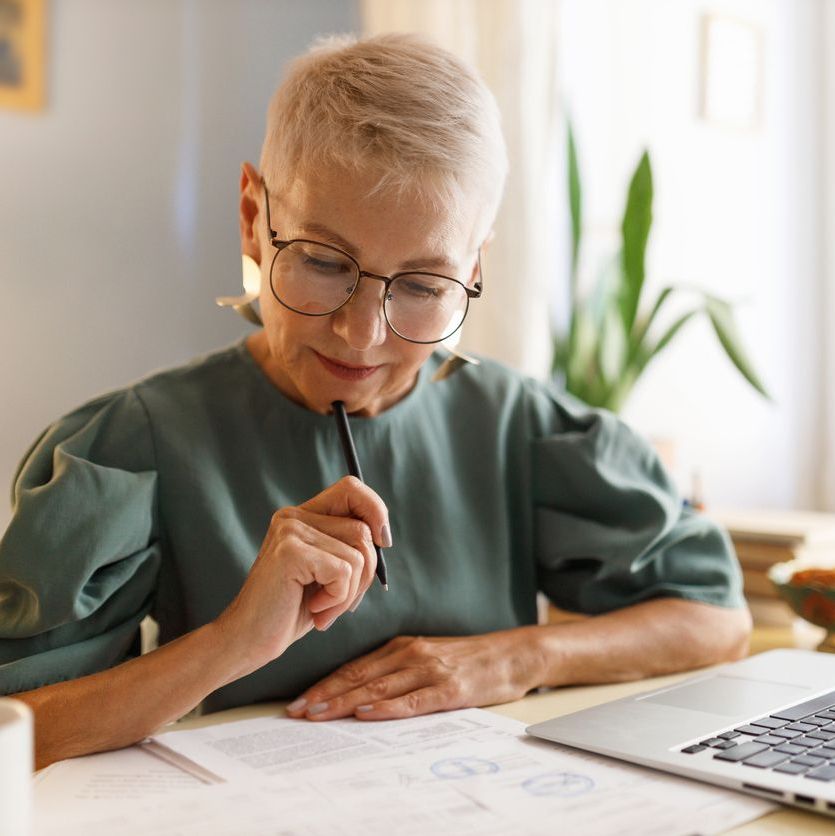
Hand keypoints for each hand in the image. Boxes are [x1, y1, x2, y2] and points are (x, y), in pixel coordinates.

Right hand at [214, 476, 388, 676]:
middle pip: (363, 529)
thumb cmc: (290, 610)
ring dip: (350, 592)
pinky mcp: (291, 552)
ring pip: (358, 553)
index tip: (383, 544)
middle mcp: (293, 516)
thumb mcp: (327, 573)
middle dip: (365, 574)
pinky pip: (344, 571)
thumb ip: (349, 547)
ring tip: (323, 609)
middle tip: (338, 602)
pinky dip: (338, 599)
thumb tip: (383, 535)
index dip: (376, 510)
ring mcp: (290, 531)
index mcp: (302, 515)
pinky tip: (314, 609)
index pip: (351, 489)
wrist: (247, 640)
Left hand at [285, 628, 543, 720]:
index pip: (354, 667)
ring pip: (378, 688)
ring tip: (317, 714)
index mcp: (402, 647)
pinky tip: (367, 714)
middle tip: (295, 712)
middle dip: (323, 695)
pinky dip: (387, 708)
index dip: (324, 684)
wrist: (513, 654)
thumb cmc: (468, 660)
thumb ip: (397, 669)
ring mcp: (430, 670)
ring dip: (344, 702)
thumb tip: (359, 695)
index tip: (298, 701)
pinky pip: (413, 700)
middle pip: (358, 677)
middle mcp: (410, 655)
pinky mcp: (450, 689)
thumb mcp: (427, 656)